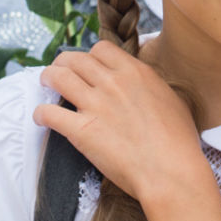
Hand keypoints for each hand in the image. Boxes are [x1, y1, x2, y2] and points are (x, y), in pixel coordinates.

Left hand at [34, 41, 212, 201]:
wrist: (171, 172)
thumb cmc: (179, 142)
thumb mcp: (173, 101)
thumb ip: (152, 88)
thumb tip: (145, 87)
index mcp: (135, 72)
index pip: (102, 49)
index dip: (91, 56)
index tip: (89, 66)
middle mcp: (112, 82)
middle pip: (75, 59)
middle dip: (63, 62)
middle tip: (60, 71)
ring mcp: (95, 105)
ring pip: (57, 77)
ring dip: (47, 78)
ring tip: (45, 84)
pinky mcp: (81, 130)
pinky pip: (49, 113)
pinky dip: (41, 113)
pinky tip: (41, 117)